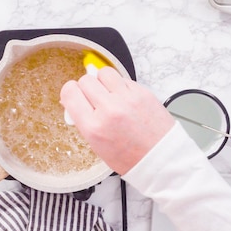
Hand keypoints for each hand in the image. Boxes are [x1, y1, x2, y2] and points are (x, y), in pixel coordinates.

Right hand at [60, 67, 174, 174]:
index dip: (69, 92)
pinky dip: (120, 85)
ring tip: (107, 93)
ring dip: (103, 81)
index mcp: (94, 127)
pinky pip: (122, 78)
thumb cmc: (131, 157)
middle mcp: (110, 110)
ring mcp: (127, 99)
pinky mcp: (142, 92)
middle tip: (92, 98)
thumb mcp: (97, 145)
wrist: (161, 158)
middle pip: (86, 80)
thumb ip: (83, 120)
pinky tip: (122, 97)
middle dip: (86, 88)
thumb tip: (73, 100)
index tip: (73, 95)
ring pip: (104, 73)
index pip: (70, 93)